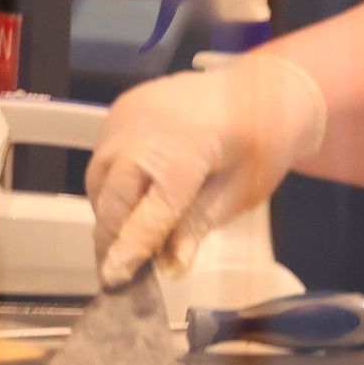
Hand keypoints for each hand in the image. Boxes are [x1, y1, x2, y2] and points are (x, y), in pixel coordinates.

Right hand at [85, 56, 328, 286]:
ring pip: (99, 177)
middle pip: (112, 197)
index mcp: (184, 151)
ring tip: (128, 232)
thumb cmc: (262, 139)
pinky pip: (102, 154)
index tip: (116, 277)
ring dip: (108, 209)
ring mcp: (130, 114)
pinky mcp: (122, 107)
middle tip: (121, 264)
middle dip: (112, 234)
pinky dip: (111, 181)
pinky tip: (132, 196)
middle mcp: (147, 128)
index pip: (147, 214)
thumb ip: (198, 226)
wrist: (265, 87)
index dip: (130, 249)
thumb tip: (171, 263)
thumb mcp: (239, 193)